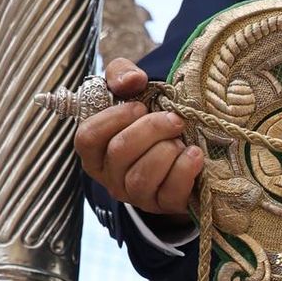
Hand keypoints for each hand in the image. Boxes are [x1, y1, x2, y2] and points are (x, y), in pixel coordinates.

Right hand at [74, 56, 203, 219]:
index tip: (140, 106)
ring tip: (181, 140)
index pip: (87, 138)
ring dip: (166, 151)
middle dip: (150, 130)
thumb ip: (121, 74)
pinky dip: (184, 170)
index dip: (113, 119)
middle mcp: (110, 177)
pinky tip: (194, 154)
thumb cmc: (149, 119)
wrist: (186, 148)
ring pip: (141, 177)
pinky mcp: (163, 206)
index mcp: (95, 151)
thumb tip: (132, 80)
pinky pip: (169, 192)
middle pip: (119, 153)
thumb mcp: (131, 92)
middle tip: (173, 119)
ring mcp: (136, 196)